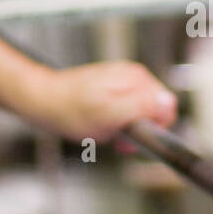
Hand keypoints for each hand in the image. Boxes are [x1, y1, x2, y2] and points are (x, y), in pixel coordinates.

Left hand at [31, 61, 176, 142]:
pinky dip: (118, 122)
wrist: (44, 101)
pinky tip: (103, 124)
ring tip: (107, 130)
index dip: (154, 127)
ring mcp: (123, 81)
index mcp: (137, 79)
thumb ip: (141, 107)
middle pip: (155, 109)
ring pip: (142, 112)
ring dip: (128, 127)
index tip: (134, 136)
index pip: (167, 106)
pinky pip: (128, 110)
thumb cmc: (70, 110)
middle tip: (118, 137)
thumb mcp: (109, 114)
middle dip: (141, 128)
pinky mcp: (114, 88)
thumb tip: (168, 103)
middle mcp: (134, 76)